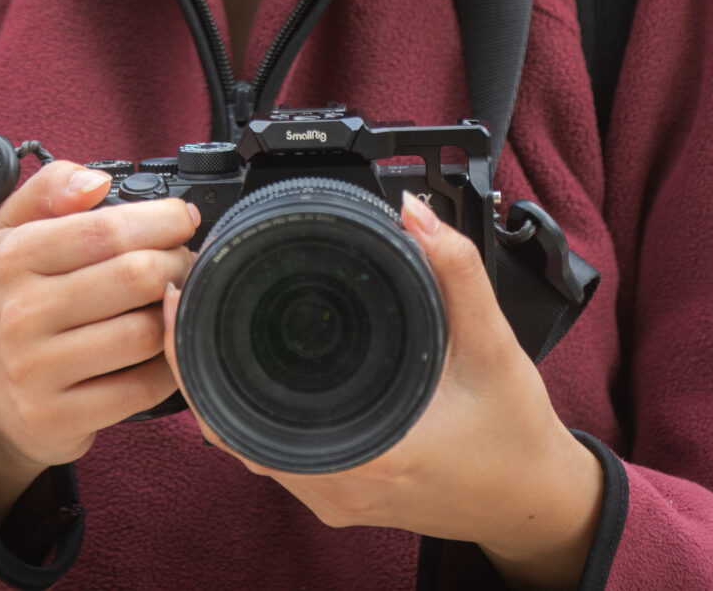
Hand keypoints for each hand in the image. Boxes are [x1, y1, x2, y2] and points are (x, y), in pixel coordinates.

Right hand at [0, 161, 199, 524]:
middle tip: (186, 261)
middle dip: (178, 262)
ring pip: (144, 333)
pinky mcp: (62, 415)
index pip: (104, 230)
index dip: (159, 221)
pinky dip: (167, 365)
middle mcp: (21, 313)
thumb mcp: (15, 233)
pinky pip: (143, 387)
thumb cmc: (19, 301)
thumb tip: (95, 181)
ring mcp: (39, 369)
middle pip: (134, 277)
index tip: (180, 220)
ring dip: (177, 313)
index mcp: (13, 257)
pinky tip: (163, 348)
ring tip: (175, 301)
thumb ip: (50, 189)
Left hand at [161, 193, 603, 589]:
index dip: (195, 359)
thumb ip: (456, 272)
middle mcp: (334, 486)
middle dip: (193, 359)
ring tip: (198, 317)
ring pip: (243, 442)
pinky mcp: (335, 495)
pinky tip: (240, 362)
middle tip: (180, 293)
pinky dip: (245, 407)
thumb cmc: (515, 436)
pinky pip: (268, 451)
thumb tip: (412, 210)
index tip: (177, 301)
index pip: (241, 418)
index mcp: (364, 456)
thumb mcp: (494, 345)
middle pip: (227, 426)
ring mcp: (330, 498)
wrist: (534, 502)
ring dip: (216, 383)